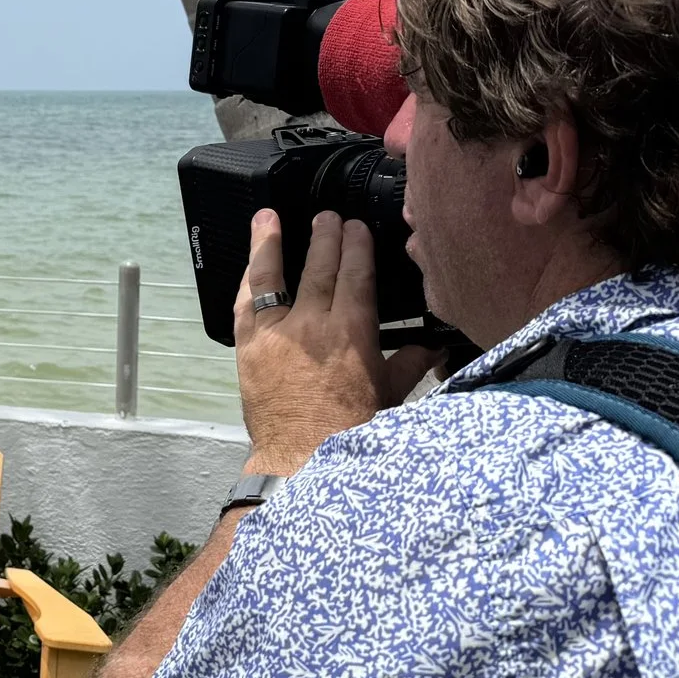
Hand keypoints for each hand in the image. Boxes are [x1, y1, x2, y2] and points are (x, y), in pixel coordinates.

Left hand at [233, 210, 422, 476]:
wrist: (303, 460)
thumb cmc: (351, 431)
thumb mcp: (389, 394)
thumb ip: (410, 363)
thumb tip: (433, 345)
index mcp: (352, 332)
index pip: (355, 275)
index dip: (356, 247)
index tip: (356, 228)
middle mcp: (312, 325)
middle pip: (319, 268)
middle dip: (324, 237)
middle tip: (327, 217)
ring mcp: (276, 334)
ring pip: (271, 277)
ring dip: (270, 244)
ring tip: (269, 218)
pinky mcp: (248, 348)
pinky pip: (245, 304)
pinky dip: (247, 281)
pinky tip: (248, 264)